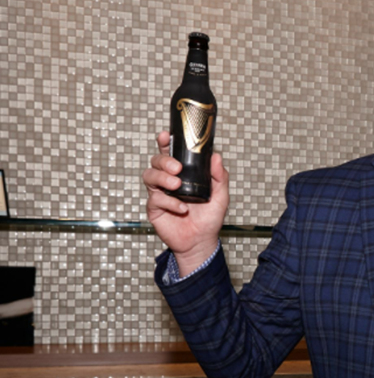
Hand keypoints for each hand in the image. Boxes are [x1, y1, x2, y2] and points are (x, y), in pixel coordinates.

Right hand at [143, 131, 228, 274]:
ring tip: (177, 186)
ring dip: (162, 178)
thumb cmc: (209, 218)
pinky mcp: (154, 208)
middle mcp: (168, 181)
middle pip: (156, 161)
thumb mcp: (221, 196)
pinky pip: (156, 199)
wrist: (202, 241)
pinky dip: (169, 202)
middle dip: (164, 160)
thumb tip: (216, 156)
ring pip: (149, 176)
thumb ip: (220, 177)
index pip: (170, 153)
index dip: (165, 142)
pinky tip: (182, 208)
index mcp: (182, 174)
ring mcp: (160, 194)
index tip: (166, 136)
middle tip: (177, 168)